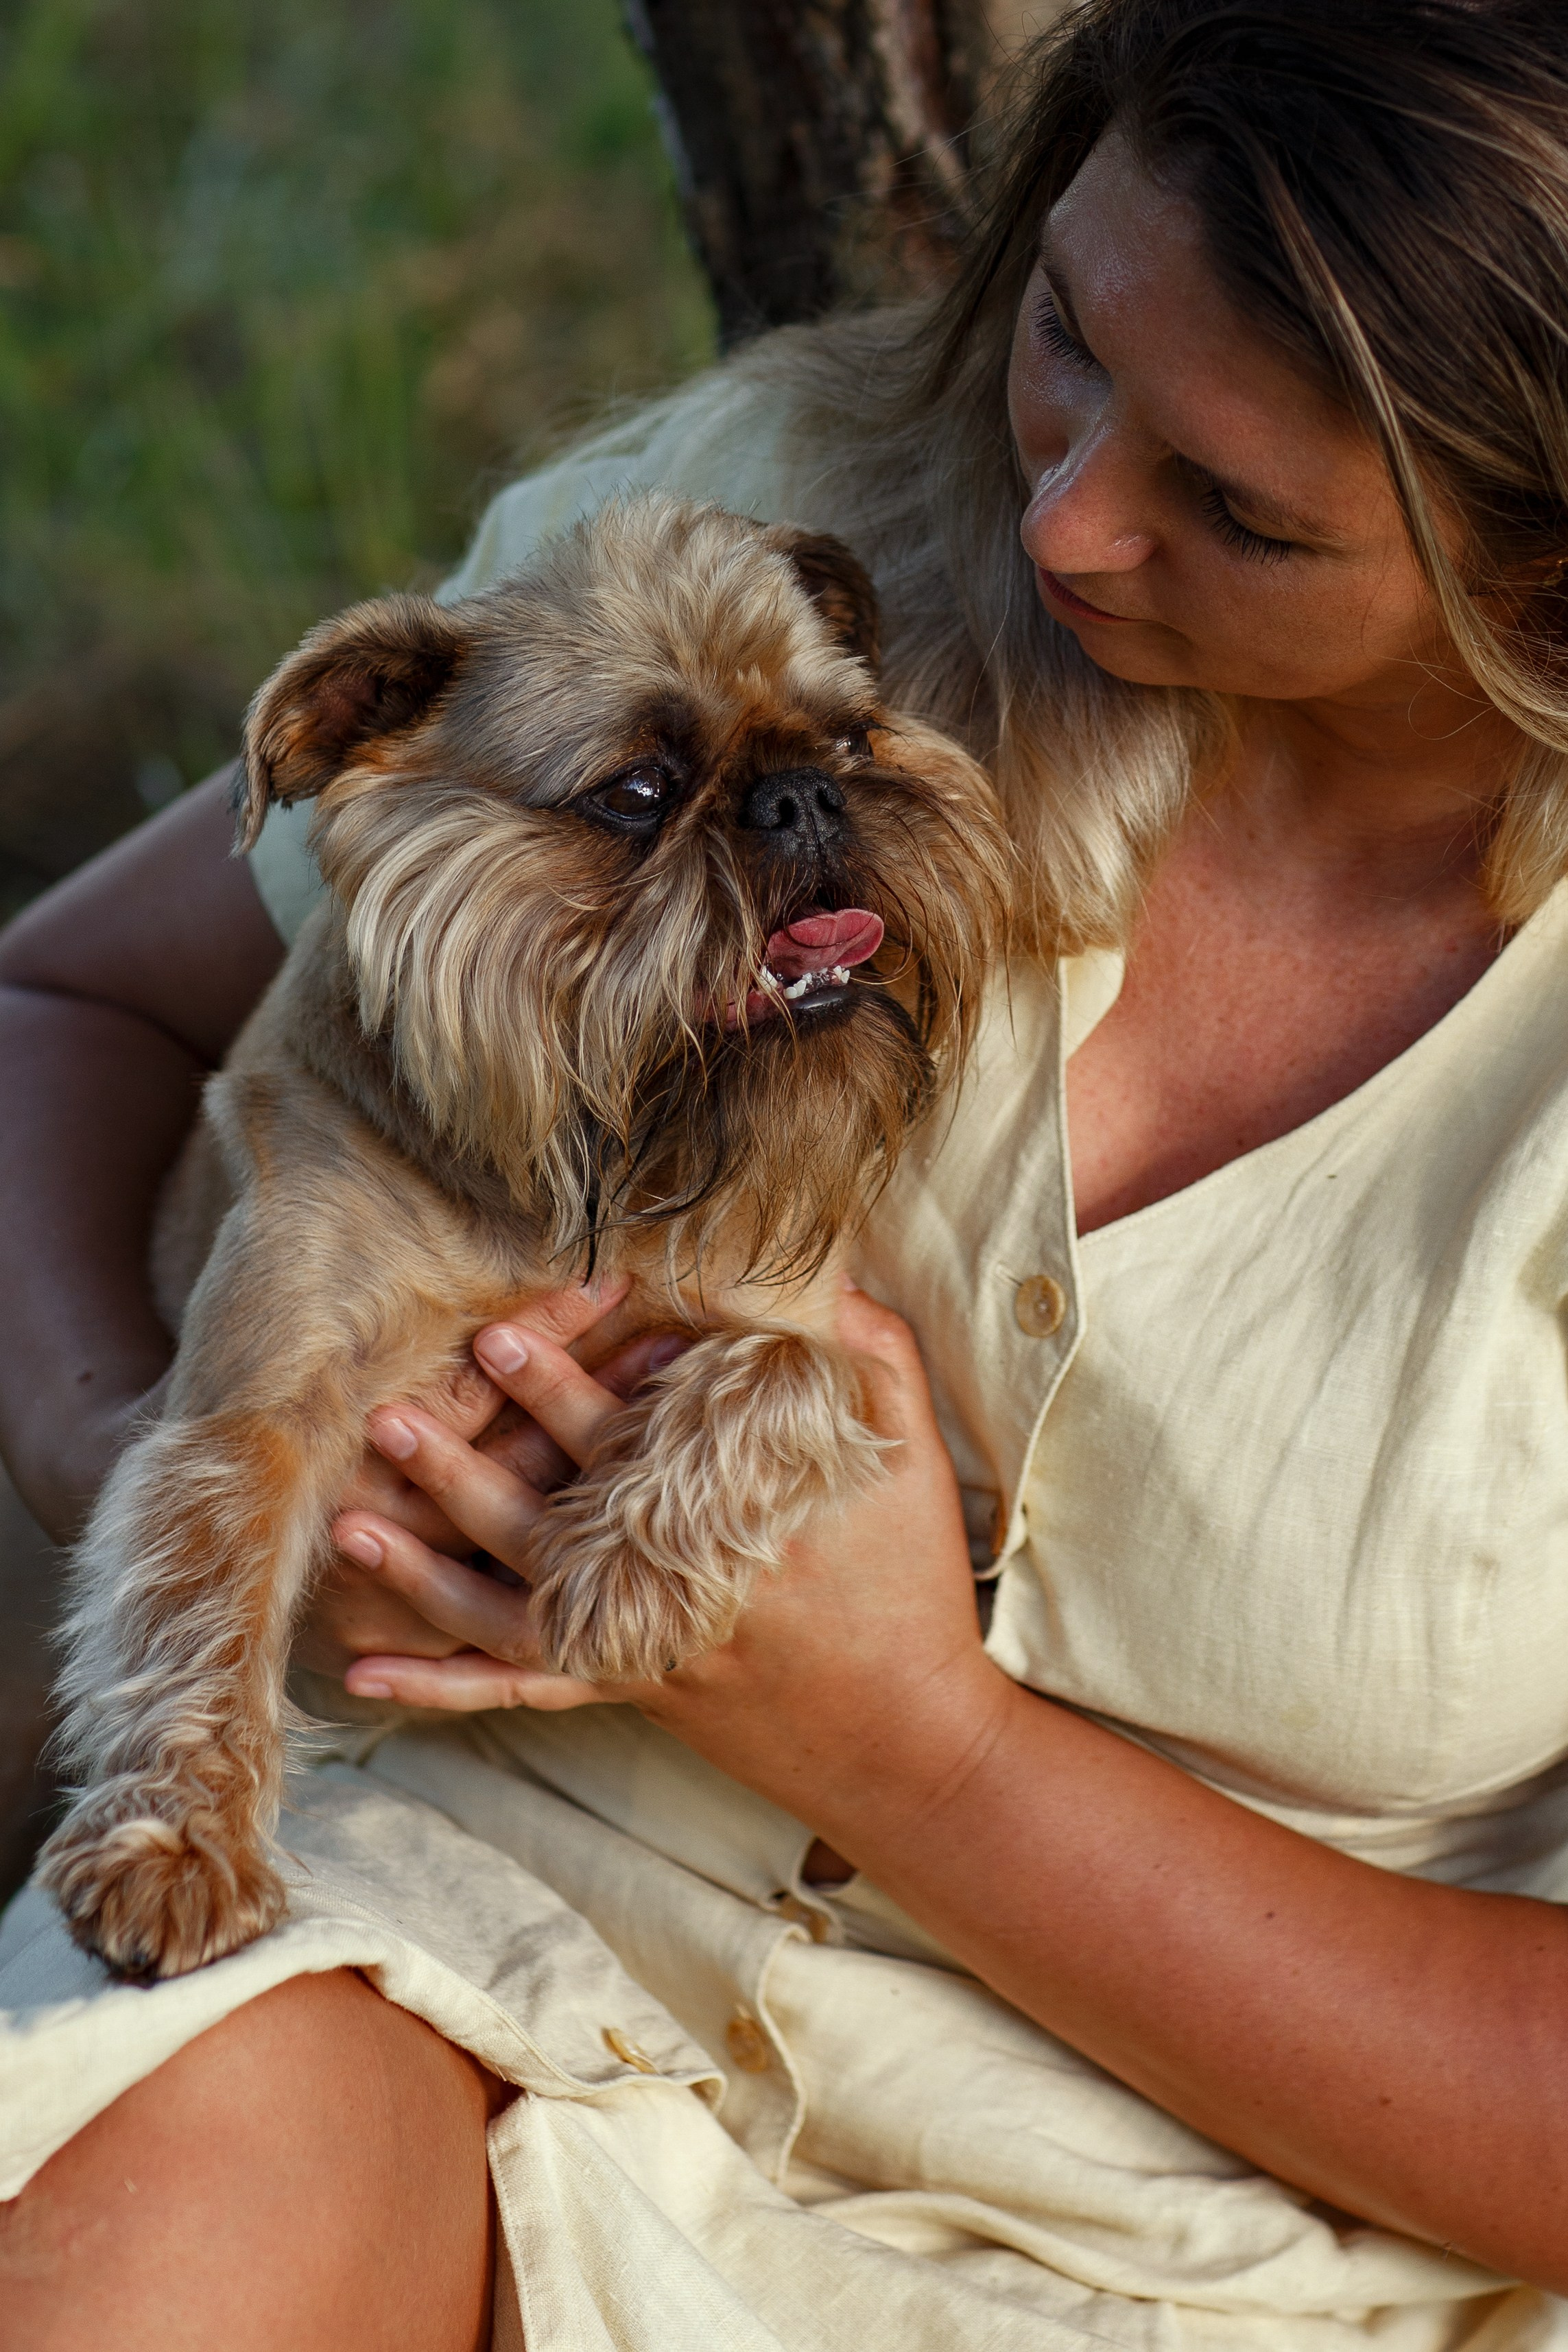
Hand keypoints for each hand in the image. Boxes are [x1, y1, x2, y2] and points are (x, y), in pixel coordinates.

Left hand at [331, 1283, 1015, 1855]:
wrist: (911, 1740)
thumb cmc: (908, 1577)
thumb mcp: (907, 1444)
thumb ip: (864, 1344)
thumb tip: (806, 1263)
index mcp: (740, 1511)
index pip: (632, 1440)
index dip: (559, 1387)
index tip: (495, 1336)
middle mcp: (678, 1583)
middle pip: (555, 1521)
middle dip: (466, 1470)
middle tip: (392, 1416)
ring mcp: (643, 1645)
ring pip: (514, 1612)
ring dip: (424, 1570)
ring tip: (350, 1519)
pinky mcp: (629, 1688)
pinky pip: (522, 1691)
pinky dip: (442, 1686)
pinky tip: (366, 1672)